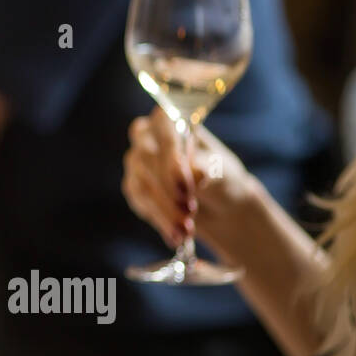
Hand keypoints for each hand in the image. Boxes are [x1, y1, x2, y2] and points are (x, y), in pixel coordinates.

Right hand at [122, 106, 261, 259]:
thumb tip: (195, 172)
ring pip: (141, 184)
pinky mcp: (133, 185)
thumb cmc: (222, 177)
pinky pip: (139, 202)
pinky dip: (159, 220)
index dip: (171, 159)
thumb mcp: (222, 171)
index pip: (163, 131)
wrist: (218, 203)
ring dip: (164, 211)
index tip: (187, 187)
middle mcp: (147, 136)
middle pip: (145, 158)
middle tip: (190, 212)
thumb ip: (207, 168)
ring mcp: (136, 161)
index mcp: (171, 120)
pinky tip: (175, 235)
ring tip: (187, 231)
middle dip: (167, 190)